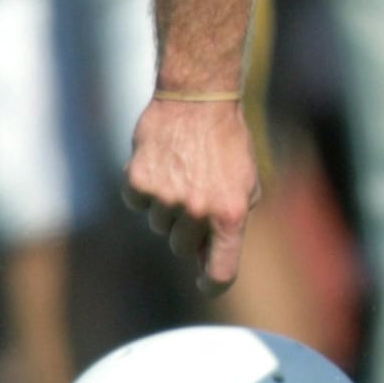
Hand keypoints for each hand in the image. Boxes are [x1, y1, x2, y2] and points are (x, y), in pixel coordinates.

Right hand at [123, 97, 260, 293]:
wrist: (199, 99)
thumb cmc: (227, 144)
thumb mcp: (246, 185)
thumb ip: (231, 222)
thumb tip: (207, 256)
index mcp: (230, 215)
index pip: (219, 272)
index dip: (211, 283)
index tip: (204, 282)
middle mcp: (197, 211)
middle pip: (182, 248)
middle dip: (189, 230)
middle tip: (196, 195)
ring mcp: (166, 199)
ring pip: (159, 225)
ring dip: (168, 207)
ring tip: (182, 171)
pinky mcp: (138, 183)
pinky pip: (137, 204)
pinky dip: (145, 189)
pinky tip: (161, 163)